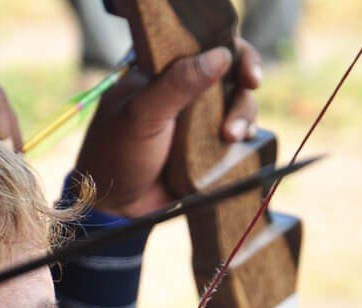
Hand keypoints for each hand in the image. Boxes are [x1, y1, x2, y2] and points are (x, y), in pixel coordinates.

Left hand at [73, 37, 263, 215]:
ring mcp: (197, 119)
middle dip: (243, 92)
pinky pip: (236, 135)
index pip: (205, 46)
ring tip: (232, 137)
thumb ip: (178, 84)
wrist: (115, 206)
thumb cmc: (117, 153)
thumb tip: (221, 55)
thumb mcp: (142, 114)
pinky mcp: (207, 146)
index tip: (246, 73)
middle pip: (230, 75)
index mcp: (162, 71)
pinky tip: (241, 143)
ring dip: (244, 117)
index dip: (233, 52)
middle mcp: (183, 90)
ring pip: (237, 105)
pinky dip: (245, 137)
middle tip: (241, 110)